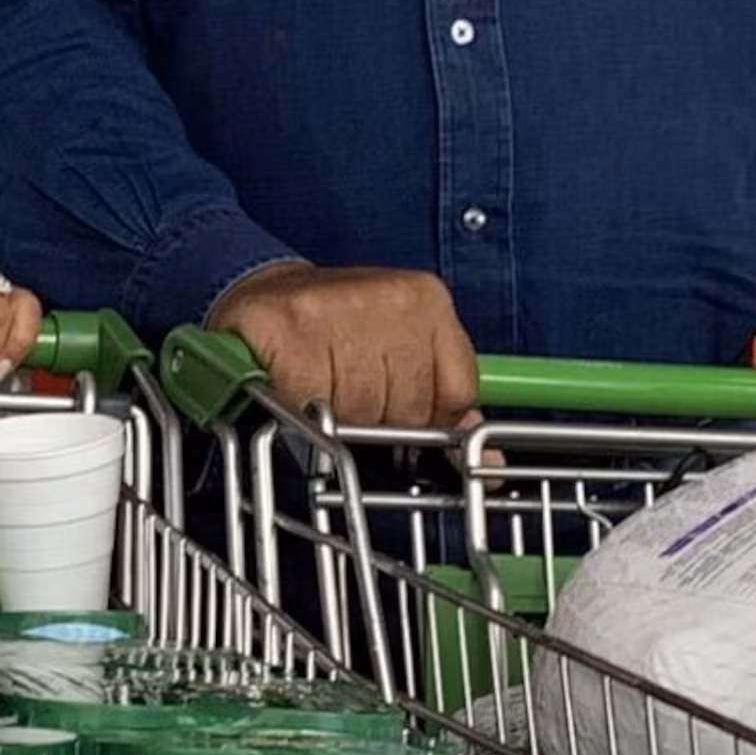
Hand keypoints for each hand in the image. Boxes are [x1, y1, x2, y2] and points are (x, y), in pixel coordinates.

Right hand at [210, 262, 478, 428]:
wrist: (266, 293)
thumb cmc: (339, 332)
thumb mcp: (405, 356)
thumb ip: (446, 406)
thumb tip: (489, 461)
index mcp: (429, 301)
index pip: (454, 395)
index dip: (423, 416)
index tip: (396, 407)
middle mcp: (391, 298)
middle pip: (407, 409)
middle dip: (377, 418)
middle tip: (349, 392)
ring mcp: (340, 308)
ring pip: (360, 412)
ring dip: (337, 415)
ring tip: (322, 385)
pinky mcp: (290, 326)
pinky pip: (312, 404)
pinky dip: (300, 407)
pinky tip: (295, 382)